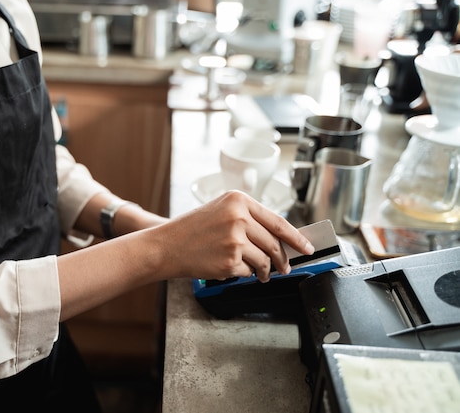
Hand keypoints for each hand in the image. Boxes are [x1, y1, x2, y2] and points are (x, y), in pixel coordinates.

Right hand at [154, 190, 313, 282]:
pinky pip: (248, 272)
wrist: (166, 245)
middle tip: (284, 268)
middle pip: (274, 243)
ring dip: (265, 271)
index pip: (278, 221)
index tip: (307, 247)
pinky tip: (231, 268)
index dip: (296, 237)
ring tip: (259, 274)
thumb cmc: (191, 230)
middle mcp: (238, 217)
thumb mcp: (220, 211)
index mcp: (238, 200)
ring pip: (264, 261)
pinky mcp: (229, 261)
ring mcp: (235, 240)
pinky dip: (244, 274)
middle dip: (283, 260)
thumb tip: (278, 239)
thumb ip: (248, 219)